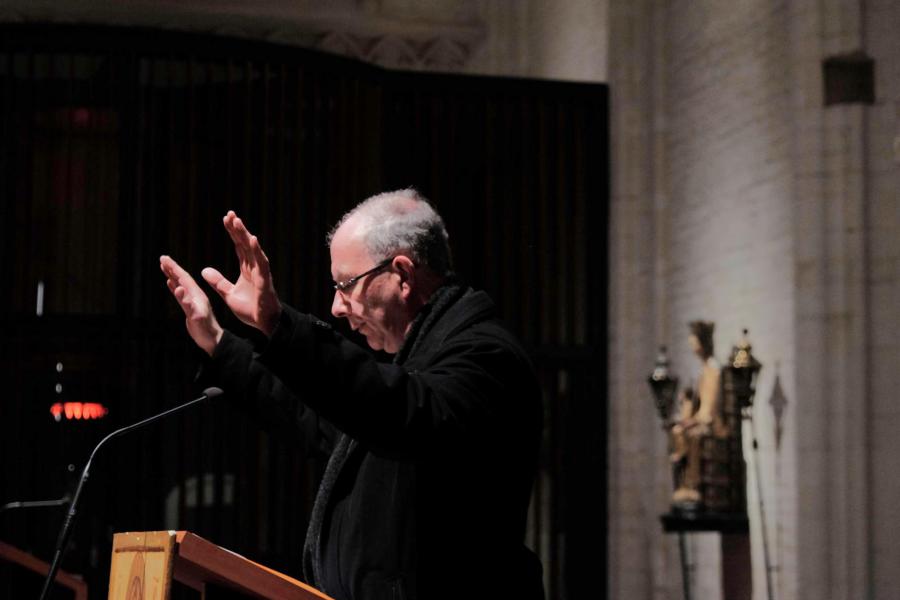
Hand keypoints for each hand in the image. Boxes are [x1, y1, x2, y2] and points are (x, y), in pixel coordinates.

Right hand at [160, 255, 223, 355]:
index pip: (183, 277)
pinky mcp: (190, 307)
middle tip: (162, 258)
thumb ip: (187, 303)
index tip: (164, 258)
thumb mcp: (195, 316)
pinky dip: (174, 286)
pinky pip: (181, 294)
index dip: (174, 268)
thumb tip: (178, 288)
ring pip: (181, 284)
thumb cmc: (205, 329)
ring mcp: (192, 300)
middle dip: (172, 268)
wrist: (212, 339)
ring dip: (172, 275)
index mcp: (197, 295)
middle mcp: (195, 295)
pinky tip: (170, 283)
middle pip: (182, 278)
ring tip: (164, 267)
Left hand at [200, 211, 281, 335]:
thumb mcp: (228, 294)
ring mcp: (261, 272)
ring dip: (245, 235)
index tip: (225, 219)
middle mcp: (254, 267)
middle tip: (230, 214)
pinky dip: (257, 251)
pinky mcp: (265, 280)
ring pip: (252, 249)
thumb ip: (218, 282)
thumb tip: (204, 271)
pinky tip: (252, 239)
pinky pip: (261, 262)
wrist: (263, 323)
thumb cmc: (250, 309)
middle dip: (238, 229)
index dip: (233, 233)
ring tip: (237, 221)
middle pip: (245, 244)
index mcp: (247, 269)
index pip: (239, 246)